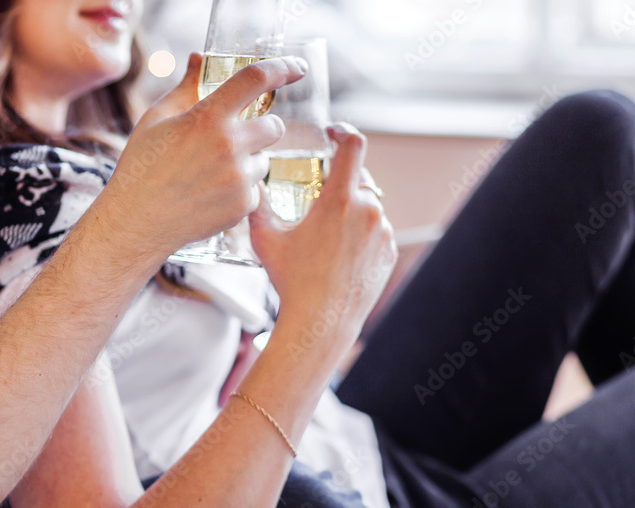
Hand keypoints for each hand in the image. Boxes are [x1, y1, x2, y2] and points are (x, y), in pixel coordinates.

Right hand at [100, 53, 307, 257]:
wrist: (136, 222)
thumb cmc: (142, 167)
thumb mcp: (157, 118)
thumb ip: (186, 87)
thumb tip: (201, 59)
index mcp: (208, 117)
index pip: (256, 80)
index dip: (282, 68)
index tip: (297, 67)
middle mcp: (230, 146)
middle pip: (275, 126)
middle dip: (262, 127)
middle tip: (237, 136)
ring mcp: (239, 179)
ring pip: (264, 160)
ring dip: (249, 160)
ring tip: (211, 172)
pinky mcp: (243, 206)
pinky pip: (255, 189)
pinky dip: (240, 189)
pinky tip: (210, 193)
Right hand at [250, 123, 397, 336]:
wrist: (320, 323)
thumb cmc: (291, 281)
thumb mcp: (265, 238)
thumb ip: (256, 205)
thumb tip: (246, 185)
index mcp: (339, 201)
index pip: (353, 145)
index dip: (343, 130)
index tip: (333, 132)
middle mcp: (367, 212)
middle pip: (358, 179)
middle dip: (339, 184)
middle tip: (318, 200)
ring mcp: (382, 233)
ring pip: (368, 206)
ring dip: (350, 211)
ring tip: (326, 236)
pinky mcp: (388, 252)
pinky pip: (376, 231)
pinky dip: (360, 234)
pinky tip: (339, 253)